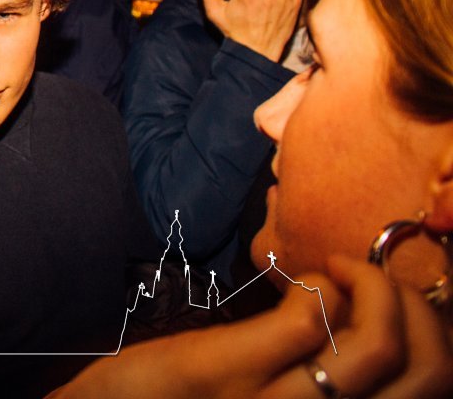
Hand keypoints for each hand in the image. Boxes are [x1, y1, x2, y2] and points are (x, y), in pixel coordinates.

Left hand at [49, 256, 452, 398]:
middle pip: (427, 373)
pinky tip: (298, 277)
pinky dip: (318, 284)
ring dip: (372, 286)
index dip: (436, 338)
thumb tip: (364, 322)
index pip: (434, 388)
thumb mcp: (269, 398)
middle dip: (418, 309)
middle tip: (377, 276)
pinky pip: (307, 321)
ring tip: (340, 269)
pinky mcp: (223, 373)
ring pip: (376, 345)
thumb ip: (317, 379)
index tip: (406, 304)